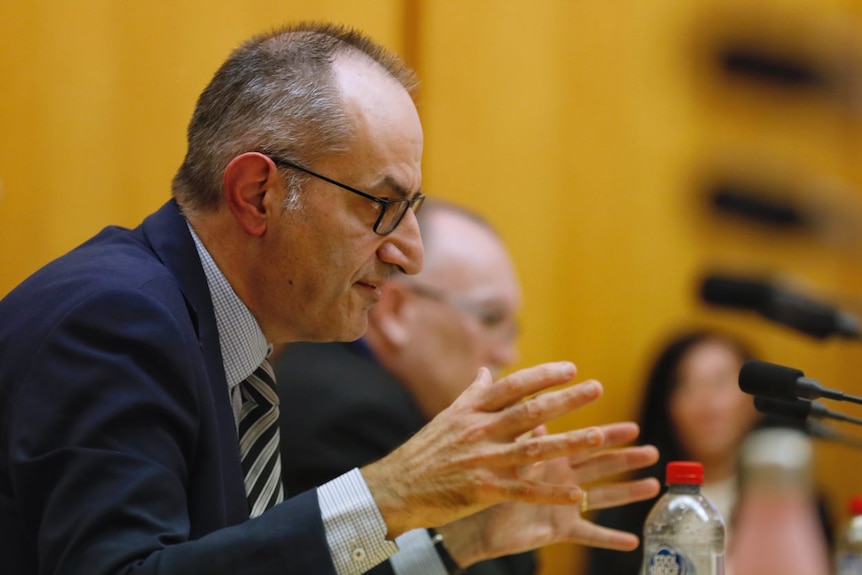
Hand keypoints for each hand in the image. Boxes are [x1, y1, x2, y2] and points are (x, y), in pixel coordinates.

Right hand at [361, 362, 631, 536]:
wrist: (397, 487)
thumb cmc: (425, 451)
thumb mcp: (447, 416)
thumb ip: (473, 394)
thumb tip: (488, 370)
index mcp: (472, 410)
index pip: (513, 386)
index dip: (543, 375)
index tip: (571, 368)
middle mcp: (479, 430)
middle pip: (530, 411)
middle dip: (566, 399)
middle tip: (596, 388)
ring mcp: (482, 460)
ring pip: (534, 449)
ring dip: (569, 442)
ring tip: (599, 436)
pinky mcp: (483, 490)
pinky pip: (524, 490)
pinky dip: (550, 491)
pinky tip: (576, 493)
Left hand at [436, 422, 659, 566]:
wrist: (472, 517)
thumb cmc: (484, 479)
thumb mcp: (504, 452)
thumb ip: (519, 428)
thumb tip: (529, 402)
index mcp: (551, 457)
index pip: (584, 441)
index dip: (607, 435)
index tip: (633, 428)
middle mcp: (562, 478)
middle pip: (600, 465)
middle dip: (626, 457)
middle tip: (652, 450)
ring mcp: (564, 503)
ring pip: (603, 496)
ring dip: (628, 491)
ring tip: (653, 485)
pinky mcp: (559, 528)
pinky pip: (588, 534)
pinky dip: (609, 538)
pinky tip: (633, 541)